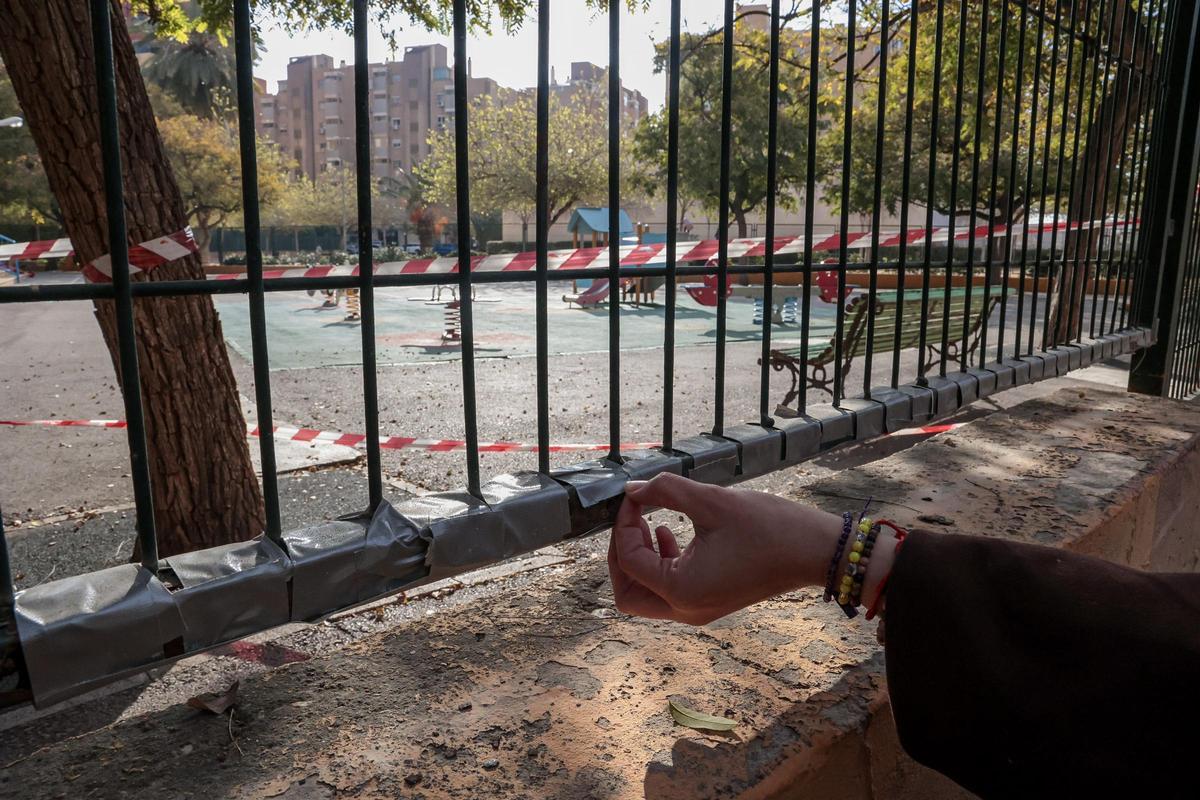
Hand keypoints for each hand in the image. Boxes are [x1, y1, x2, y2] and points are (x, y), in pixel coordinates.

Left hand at [607, 473, 844, 624]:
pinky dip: (660, 564)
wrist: (816, 551)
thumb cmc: (769, 527)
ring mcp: (698, 610)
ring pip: (645, 596)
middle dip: (620, 554)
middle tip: (629, 519)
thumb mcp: (712, 501)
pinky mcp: (709, 602)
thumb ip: (666, 491)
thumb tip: (632, 488)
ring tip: (650, 521)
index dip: (623, 525)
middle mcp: (686, 610)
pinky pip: (668, 591)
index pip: (629, 561)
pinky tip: (668, 532)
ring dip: (639, 559)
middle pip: (627, 594)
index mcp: (682, 591)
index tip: (634, 497)